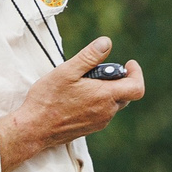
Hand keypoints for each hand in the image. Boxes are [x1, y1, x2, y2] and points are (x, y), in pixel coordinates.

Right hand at [0, 38, 143, 169]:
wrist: (34, 129)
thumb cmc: (48, 99)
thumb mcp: (67, 72)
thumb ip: (89, 57)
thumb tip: (106, 43)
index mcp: (105, 96)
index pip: (137, 87)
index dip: (137, 73)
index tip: (129, 63)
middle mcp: (107, 112)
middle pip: (125, 94)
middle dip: (117, 80)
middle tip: (97, 71)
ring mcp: (100, 122)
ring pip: (113, 104)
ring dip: (106, 91)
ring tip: (83, 84)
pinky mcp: (91, 128)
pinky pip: (102, 112)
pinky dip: (97, 102)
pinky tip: (77, 97)